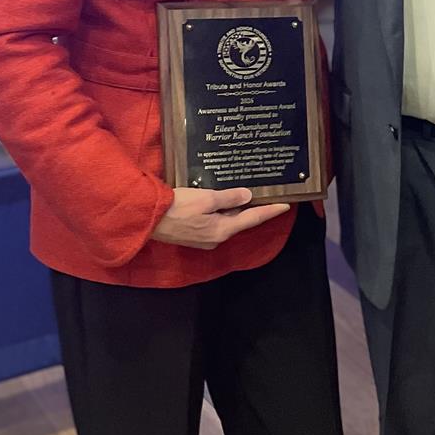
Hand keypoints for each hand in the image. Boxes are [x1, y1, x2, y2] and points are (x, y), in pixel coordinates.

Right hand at [151, 187, 289, 249]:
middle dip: (254, 210)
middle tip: (268, 196)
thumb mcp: (206, 198)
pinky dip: (223, 212)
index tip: (286, 205)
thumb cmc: (177, 207)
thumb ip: (228, 198)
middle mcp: (216, 237)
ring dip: (237, 210)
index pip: (253, 219)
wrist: (148, 219)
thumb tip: (248, 197)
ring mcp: (205, 238)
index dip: (270, 211)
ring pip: (227, 222)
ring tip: (249, 196)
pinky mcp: (194, 234)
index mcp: (222, 229)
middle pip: (241, 221)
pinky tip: (224, 202)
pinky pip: (216, 222)